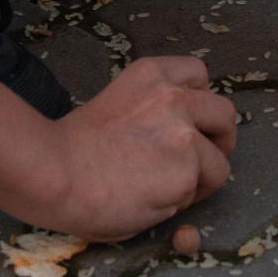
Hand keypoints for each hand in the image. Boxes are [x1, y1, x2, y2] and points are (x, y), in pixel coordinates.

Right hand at [0, 57, 236, 240]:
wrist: (54, 172)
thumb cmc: (69, 150)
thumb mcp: (115, 105)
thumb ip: (151, 113)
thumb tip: (176, 141)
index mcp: (150, 75)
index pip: (198, 74)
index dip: (199, 103)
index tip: (190, 122)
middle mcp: (172, 96)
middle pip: (223, 114)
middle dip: (218, 140)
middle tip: (199, 161)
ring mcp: (184, 134)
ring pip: (219, 162)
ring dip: (200, 179)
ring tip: (165, 191)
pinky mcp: (186, 170)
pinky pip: (200, 192)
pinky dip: (183, 202)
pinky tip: (152, 202)